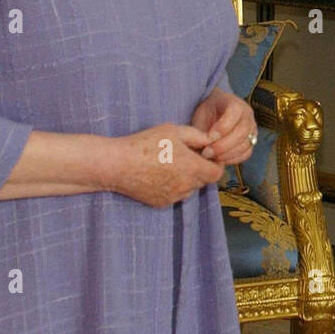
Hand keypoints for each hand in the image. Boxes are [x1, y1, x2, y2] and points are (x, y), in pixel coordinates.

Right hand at [108, 124, 223, 207]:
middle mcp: (186, 186)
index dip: (216, 164)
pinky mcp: (161, 203)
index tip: (208, 155)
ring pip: (190, 189)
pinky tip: (161, 173)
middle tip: (189, 155)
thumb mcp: (174, 131)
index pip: (217, 173)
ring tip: (173, 163)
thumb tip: (211, 141)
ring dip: (188, 178)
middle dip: (201, 169)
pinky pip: (176, 195)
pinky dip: (175, 186)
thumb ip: (198, 136)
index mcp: (193, 168)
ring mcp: (173, 197)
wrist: (118, 164)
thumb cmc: (145, 144)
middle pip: (204, 180)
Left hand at [190, 88, 258, 165]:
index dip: (222, 127)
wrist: (213, 114)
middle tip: (207, 152)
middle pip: (242, 131)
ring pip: (245, 144)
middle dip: (223, 145)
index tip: (208, 137)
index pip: (235, 113)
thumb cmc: (207, 113)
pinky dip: (233, 159)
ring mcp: (252, 128)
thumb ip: (202, 129)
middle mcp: (248, 115)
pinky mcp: (251, 141)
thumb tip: (202, 147)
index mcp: (235, 103)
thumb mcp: (201, 115)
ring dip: (227, 154)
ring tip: (211, 157)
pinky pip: (247, 153)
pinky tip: (220, 159)